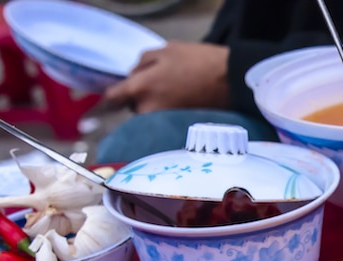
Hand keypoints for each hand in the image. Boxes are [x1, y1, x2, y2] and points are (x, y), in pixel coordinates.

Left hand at [104, 41, 229, 113]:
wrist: (231, 82)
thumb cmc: (199, 63)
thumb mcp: (166, 50)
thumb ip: (141, 63)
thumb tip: (132, 75)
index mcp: (141, 88)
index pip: (113, 97)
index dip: (110, 96)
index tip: (111, 97)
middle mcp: (148, 110)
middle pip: (133, 106)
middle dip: (139, 97)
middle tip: (157, 85)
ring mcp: (163, 122)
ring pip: (149, 114)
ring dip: (154, 105)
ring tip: (173, 93)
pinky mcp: (176, 128)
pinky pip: (163, 121)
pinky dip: (167, 113)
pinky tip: (181, 102)